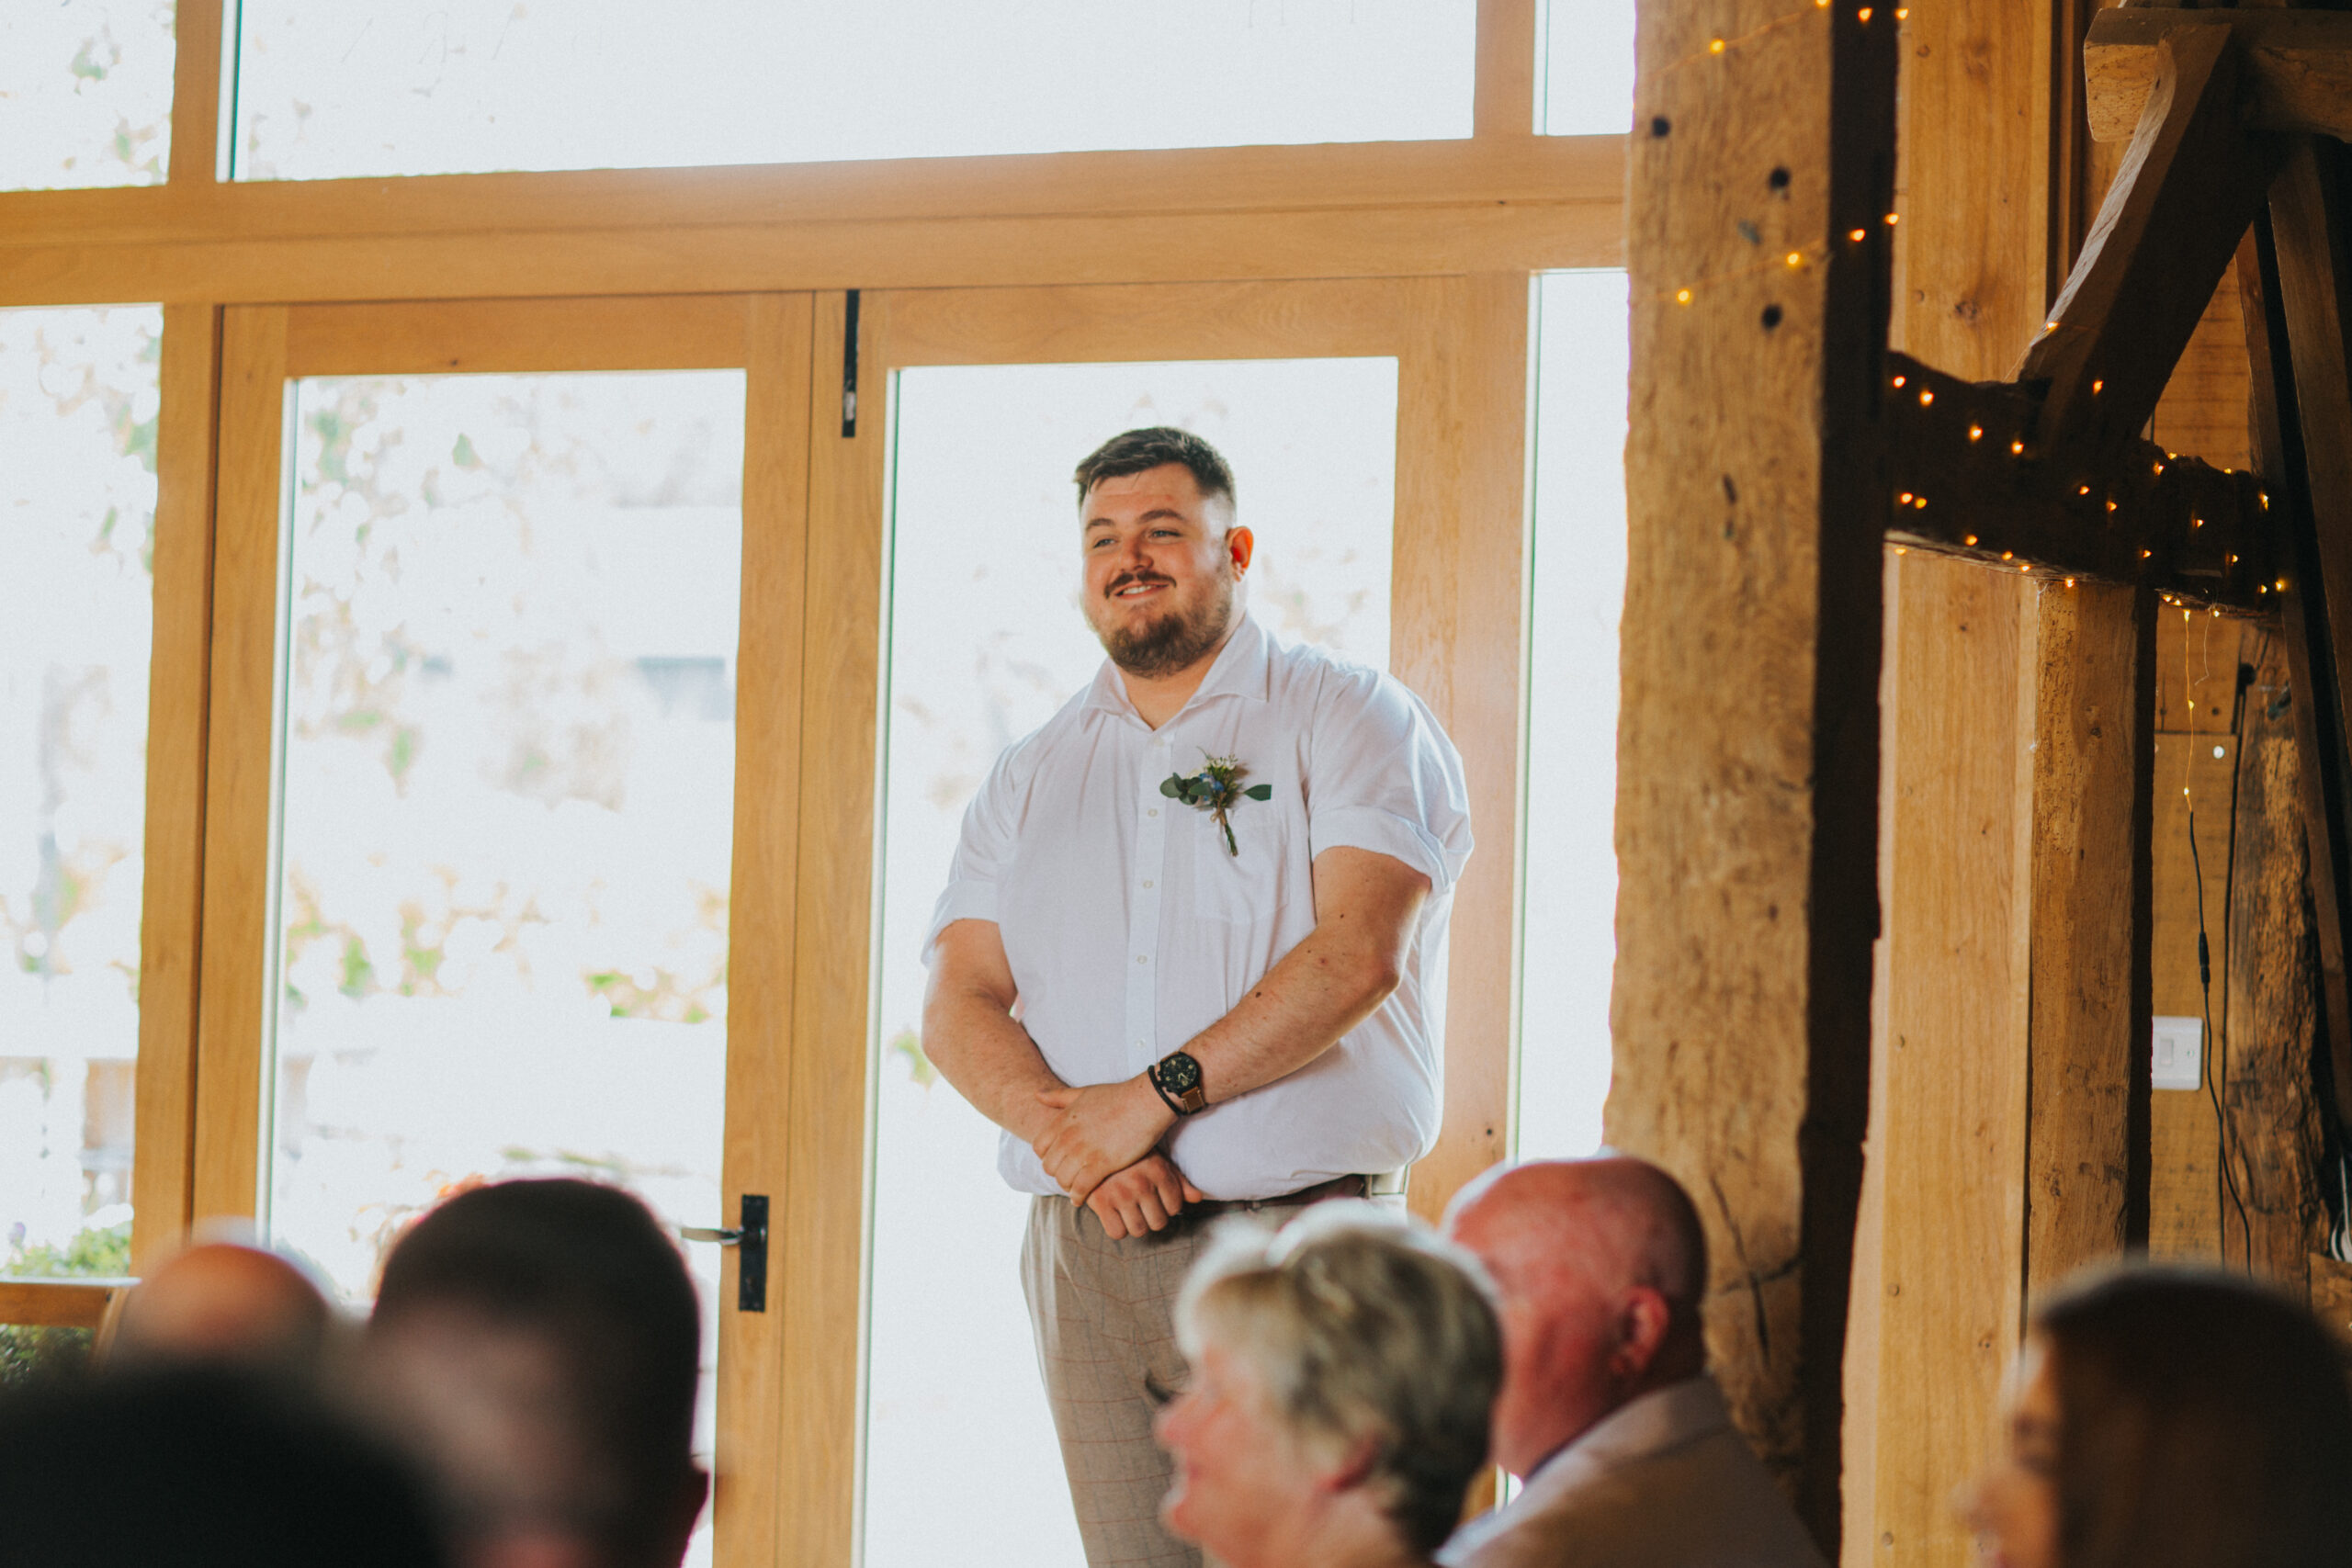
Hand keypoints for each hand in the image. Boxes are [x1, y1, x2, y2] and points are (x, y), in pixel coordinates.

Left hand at [1034, 1076, 1176, 1205]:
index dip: (1047, 1157)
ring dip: (1067, 1187)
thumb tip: (1037, 1094)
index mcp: (1063, 1120)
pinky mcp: (1102, 1164)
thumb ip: (1058, 1096)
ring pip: (1062, 1180)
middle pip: (1049, 1167)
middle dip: (1057, 1173)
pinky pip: (1080, 1188)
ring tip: (1076, 1188)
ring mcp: (1084, 1151)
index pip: (1039, 1148)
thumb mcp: (1083, 1092)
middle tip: (1069, 1177)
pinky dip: (1078, 1197)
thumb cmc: (1118, 1096)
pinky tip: (1081, 1199)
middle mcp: (1069, 1136)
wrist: (1146, 1102)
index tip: (1059, 1160)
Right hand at [1086, 1155, 1209, 1239]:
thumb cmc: (1130, 1157)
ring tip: (1129, 1210)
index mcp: (1158, 1170)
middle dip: (1152, 1217)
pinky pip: (1117, 1232)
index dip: (1167, 1205)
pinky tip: (1114, 1214)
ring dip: (1135, 1224)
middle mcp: (1141, 1183)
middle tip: (1141, 1206)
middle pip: (1159, 1222)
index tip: (1156, 1197)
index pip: (1175, 1207)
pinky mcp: (1100, 1202)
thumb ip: (1178, 1180)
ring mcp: (1120, 1193)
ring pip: (1139, 1230)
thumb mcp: (1156, 1161)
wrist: (1092, 1144)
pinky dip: (1117, 1228)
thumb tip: (1197, 1198)